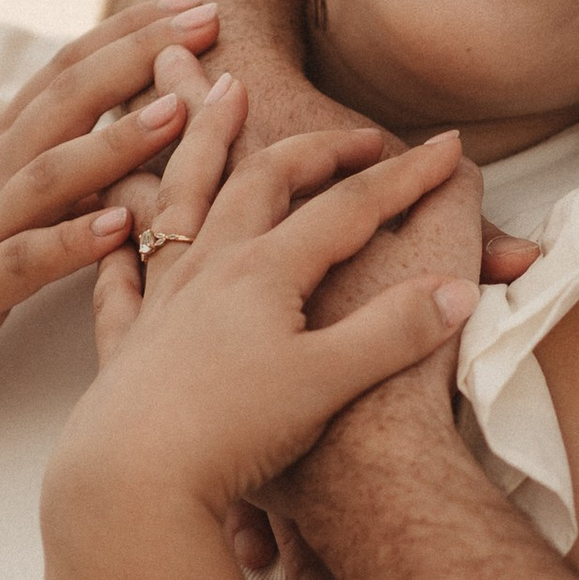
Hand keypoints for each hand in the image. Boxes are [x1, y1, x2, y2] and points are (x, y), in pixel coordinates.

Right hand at [0, 0, 219, 435]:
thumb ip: (34, 171)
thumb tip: (111, 141)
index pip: (66, 72)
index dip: (130, 33)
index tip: (195, 0)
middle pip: (66, 99)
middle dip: (140, 55)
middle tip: (209, 18)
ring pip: (49, 173)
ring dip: (116, 138)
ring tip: (179, 109)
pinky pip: (20, 263)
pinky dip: (69, 242)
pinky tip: (116, 228)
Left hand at [58, 86, 475, 522]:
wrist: (132, 482)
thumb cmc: (232, 431)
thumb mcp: (331, 381)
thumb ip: (395, 330)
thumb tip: (457, 287)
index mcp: (265, 269)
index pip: (349, 206)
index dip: (404, 175)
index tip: (448, 146)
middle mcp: (209, 267)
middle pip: (263, 181)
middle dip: (316, 149)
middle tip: (354, 132)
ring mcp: (161, 300)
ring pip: (184, 198)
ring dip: (205, 142)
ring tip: (212, 97)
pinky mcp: (125, 345)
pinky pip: (121, 276)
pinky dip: (126, 242)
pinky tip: (121, 233)